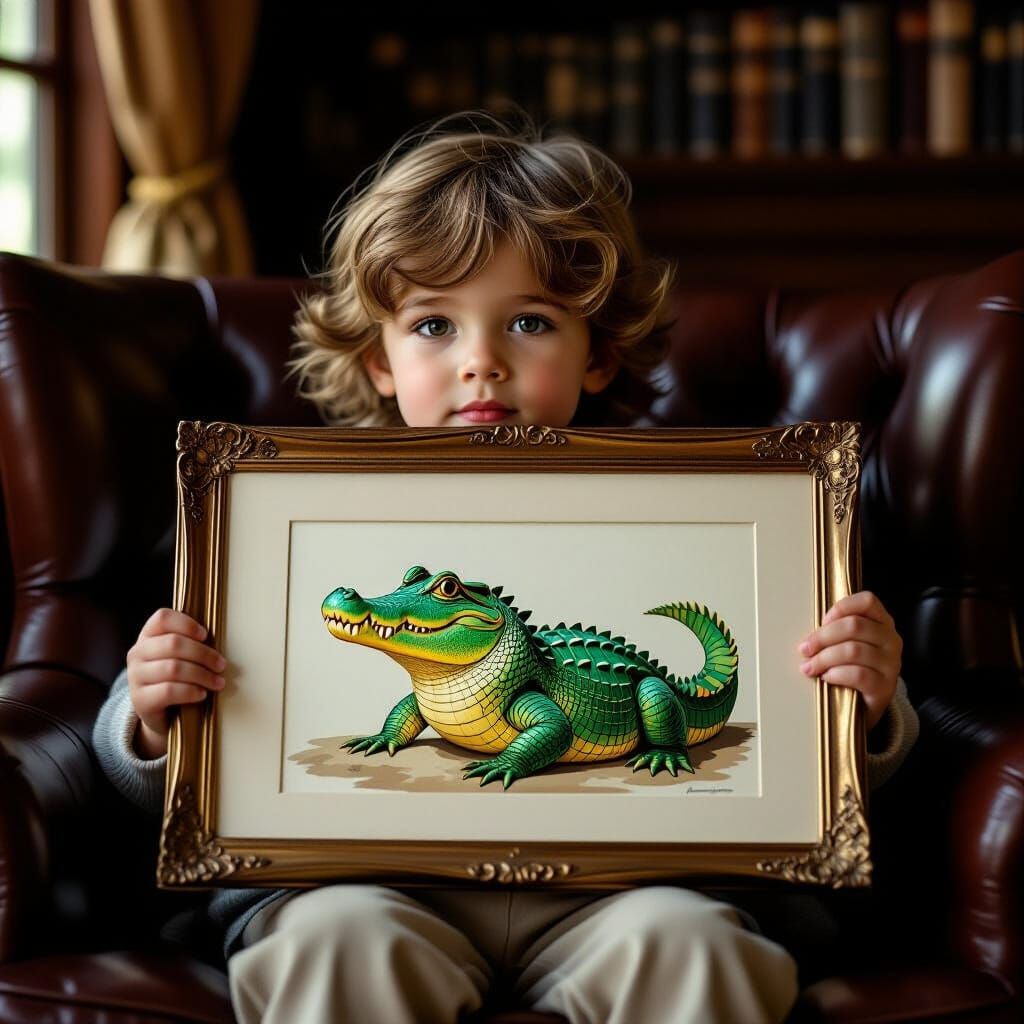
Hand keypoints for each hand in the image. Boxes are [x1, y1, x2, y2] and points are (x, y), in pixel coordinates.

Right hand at [126, 608, 225, 758]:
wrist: (161, 715)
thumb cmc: (178, 679)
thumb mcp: (181, 657)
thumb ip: (192, 643)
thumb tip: (219, 637)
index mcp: (148, 635)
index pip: (162, 618)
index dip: (187, 624)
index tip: (206, 635)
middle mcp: (137, 653)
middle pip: (173, 643)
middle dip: (203, 654)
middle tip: (221, 665)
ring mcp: (135, 677)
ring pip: (173, 668)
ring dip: (202, 675)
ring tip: (218, 682)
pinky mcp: (139, 700)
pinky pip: (169, 691)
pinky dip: (191, 691)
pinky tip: (202, 694)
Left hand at [797, 591, 901, 729]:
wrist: (865, 705)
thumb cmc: (851, 667)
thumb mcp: (847, 644)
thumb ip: (836, 631)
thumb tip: (809, 636)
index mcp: (882, 622)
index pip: (868, 601)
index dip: (842, 607)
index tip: (822, 621)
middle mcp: (891, 640)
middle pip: (854, 626)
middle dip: (823, 637)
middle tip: (805, 649)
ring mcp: (891, 664)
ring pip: (853, 650)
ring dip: (824, 658)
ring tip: (809, 667)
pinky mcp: (886, 686)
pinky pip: (858, 674)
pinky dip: (836, 674)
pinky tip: (826, 677)